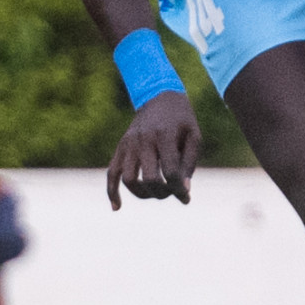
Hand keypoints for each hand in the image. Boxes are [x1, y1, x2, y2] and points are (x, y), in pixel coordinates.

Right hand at [108, 93, 200, 208]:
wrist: (160, 97)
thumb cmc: (182, 120)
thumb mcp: (193, 137)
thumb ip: (189, 164)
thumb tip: (183, 191)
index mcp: (164, 135)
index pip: (170, 172)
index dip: (178, 189)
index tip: (186, 198)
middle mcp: (143, 140)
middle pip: (149, 178)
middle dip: (162, 192)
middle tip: (172, 192)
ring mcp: (128, 143)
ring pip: (128, 179)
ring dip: (142, 194)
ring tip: (155, 194)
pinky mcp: (120, 147)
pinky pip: (111, 173)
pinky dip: (112, 191)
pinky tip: (117, 207)